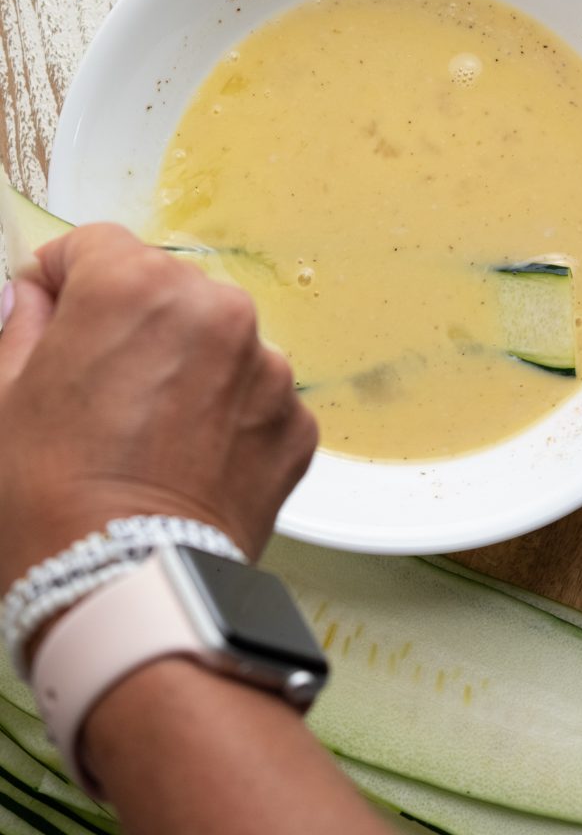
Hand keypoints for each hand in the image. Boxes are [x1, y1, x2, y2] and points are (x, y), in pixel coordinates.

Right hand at [0, 224, 317, 592]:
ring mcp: (268, 367)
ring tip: (150, 432)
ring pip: (215, 341)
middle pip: (164, 289)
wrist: (129, 594)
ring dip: (185, 365)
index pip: (97, 245)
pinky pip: (253, 394)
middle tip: (101, 389)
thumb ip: (19, 324)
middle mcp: (218, 309)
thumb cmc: (47, 499)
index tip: (52, 317)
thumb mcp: (1, 398)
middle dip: (130, 322)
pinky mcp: (296, 421)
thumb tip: (31, 295)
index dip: (63, 280)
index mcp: (137, 285)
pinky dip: (226, 414)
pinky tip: (191, 459)